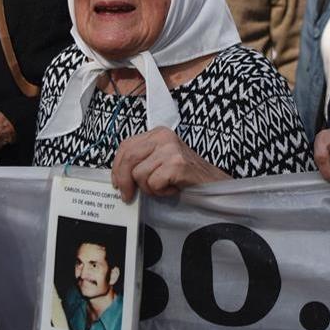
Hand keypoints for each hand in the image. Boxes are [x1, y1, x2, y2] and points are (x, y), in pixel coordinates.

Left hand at [110, 127, 229, 202]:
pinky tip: (173, 188)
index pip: (126, 146)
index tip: (118, 183)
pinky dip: (161, 192)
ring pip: (139, 173)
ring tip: (164, 187)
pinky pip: (153, 183)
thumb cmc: (185, 176)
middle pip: (128, 158)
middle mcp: (164, 136)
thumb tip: (118, 177)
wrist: (212, 184)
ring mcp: (171, 149)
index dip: (117, 167)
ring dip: (149, 188)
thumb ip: (141, 161)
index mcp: (157, 133)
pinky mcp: (177, 164)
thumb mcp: (160, 161)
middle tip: (128, 196)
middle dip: (124, 181)